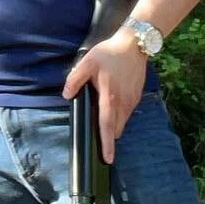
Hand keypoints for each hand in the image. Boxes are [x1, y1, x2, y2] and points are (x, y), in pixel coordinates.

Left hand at [62, 31, 147, 163]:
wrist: (134, 45)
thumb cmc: (110, 54)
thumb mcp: (88, 62)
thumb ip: (75, 79)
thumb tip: (67, 95)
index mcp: (110, 97)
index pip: (107, 126)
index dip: (107, 143)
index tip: (107, 158)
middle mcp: (123, 103)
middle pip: (116, 128)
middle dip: (109, 137)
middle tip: (99, 137)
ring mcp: (132, 100)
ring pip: (123, 122)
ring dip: (114, 126)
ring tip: (104, 120)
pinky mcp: (137, 97)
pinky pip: (128, 113)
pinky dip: (120, 116)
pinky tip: (113, 106)